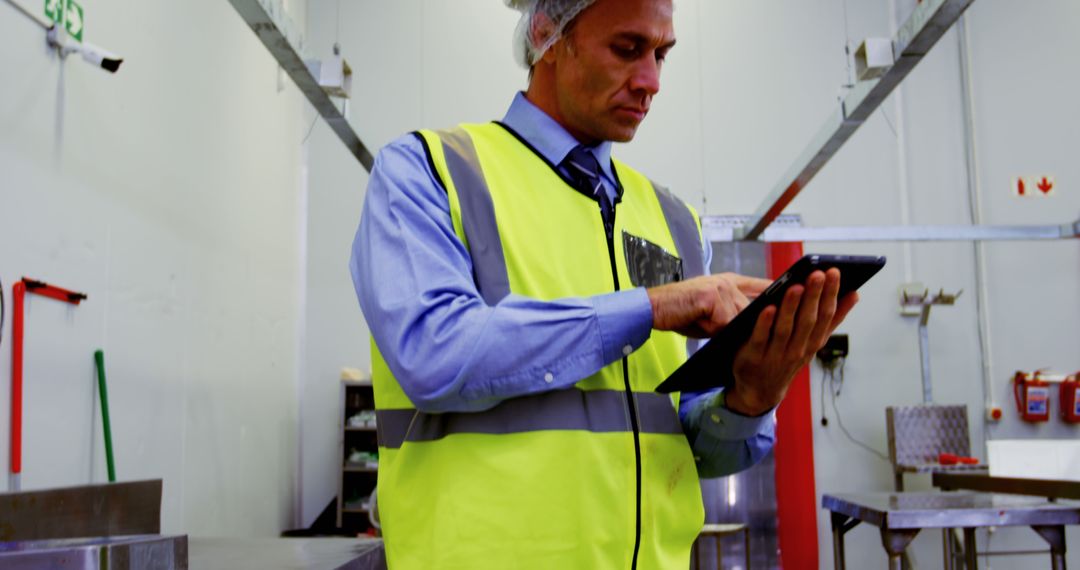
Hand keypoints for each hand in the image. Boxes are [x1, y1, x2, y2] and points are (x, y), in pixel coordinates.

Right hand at [647, 273, 770, 337]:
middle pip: (753, 307)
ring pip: (741, 317)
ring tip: (721, 334)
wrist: (654, 308)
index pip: (760, 285)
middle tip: (749, 336)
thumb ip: (730, 315)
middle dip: (753, 324)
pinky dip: (718, 330)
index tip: (796, 295)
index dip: (777, 292)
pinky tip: (707, 328)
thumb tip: (751, 329)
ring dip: (732, 329)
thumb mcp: (710, 312)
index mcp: (728, 282)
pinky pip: (725, 321)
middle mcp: (727, 281)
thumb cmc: (681, 312)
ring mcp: (720, 287)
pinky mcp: (711, 296)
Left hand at [726, 268, 858, 415]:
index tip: (834, 272)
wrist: (760, 390)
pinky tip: (768, 307)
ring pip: (785, 329)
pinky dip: (765, 324)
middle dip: (814, 296)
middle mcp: (798, 350)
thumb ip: (831, 320)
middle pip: (808, 321)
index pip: (825, 316)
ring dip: (791, 307)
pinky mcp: (753, 357)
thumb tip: (854, 295)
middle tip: (819, 273)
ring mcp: (775, 355)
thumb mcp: (813, 342)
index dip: (831, 294)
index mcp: (813, 343)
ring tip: (797, 286)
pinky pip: (760, 339)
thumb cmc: (788, 358)